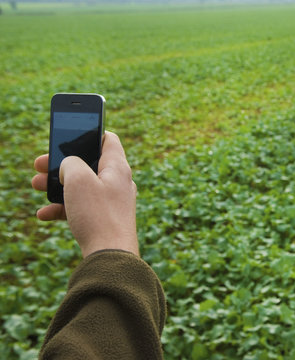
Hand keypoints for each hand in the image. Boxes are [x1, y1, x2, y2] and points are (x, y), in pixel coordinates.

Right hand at [32, 131, 138, 257]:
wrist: (110, 255)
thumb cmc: (97, 215)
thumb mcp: (78, 179)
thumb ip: (70, 162)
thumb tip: (69, 165)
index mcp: (117, 167)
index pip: (108, 139)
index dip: (89, 133)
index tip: (69, 134)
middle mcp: (118, 182)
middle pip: (88, 164)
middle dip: (61, 163)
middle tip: (39, 165)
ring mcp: (112, 201)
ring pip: (82, 186)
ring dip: (57, 185)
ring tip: (36, 186)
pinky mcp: (105, 219)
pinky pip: (81, 208)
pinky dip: (63, 208)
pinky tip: (44, 214)